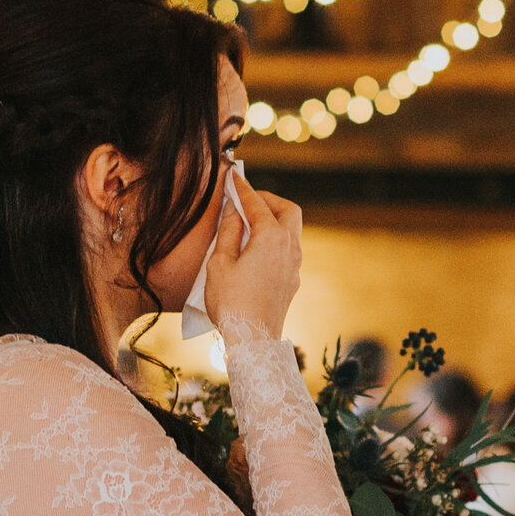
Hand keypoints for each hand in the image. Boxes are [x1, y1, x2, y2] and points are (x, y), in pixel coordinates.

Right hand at [204, 169, 302, 337]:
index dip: (243, 188)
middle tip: (247, 200)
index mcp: (271, 238)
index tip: (234, 176)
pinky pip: (287, 249)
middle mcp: (289, 247)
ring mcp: (294, 265)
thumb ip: (229, 231)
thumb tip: (235, 211)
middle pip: (288, 210)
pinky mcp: (293, 280)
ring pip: (292, 230)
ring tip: (249, 223)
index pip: (256, 204)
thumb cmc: (231, 302)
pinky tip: (256, 248)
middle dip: (268, 200)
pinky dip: (275, 239)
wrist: (252, 339)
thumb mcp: (220, 262)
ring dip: (274, 220)